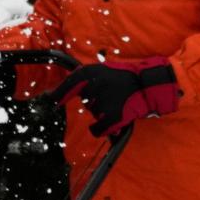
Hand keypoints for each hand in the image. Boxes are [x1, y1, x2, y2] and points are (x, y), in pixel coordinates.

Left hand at [51, 56, 180, 136]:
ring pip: (94, 113)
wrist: (149, 84)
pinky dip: (101, 129)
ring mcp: (103, 101)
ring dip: (103, 111)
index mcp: (90, 72)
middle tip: (113, 94)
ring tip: (119, 102)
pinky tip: (111, 124)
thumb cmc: (126, 77)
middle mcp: (94, 86)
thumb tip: (56, 94)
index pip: (69, 85)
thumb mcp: (103, 70)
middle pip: (86, 101)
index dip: (58, 95)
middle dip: (96, 101)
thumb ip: (83, 80)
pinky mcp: (113, 116)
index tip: (51, 101)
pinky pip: (98, 128)